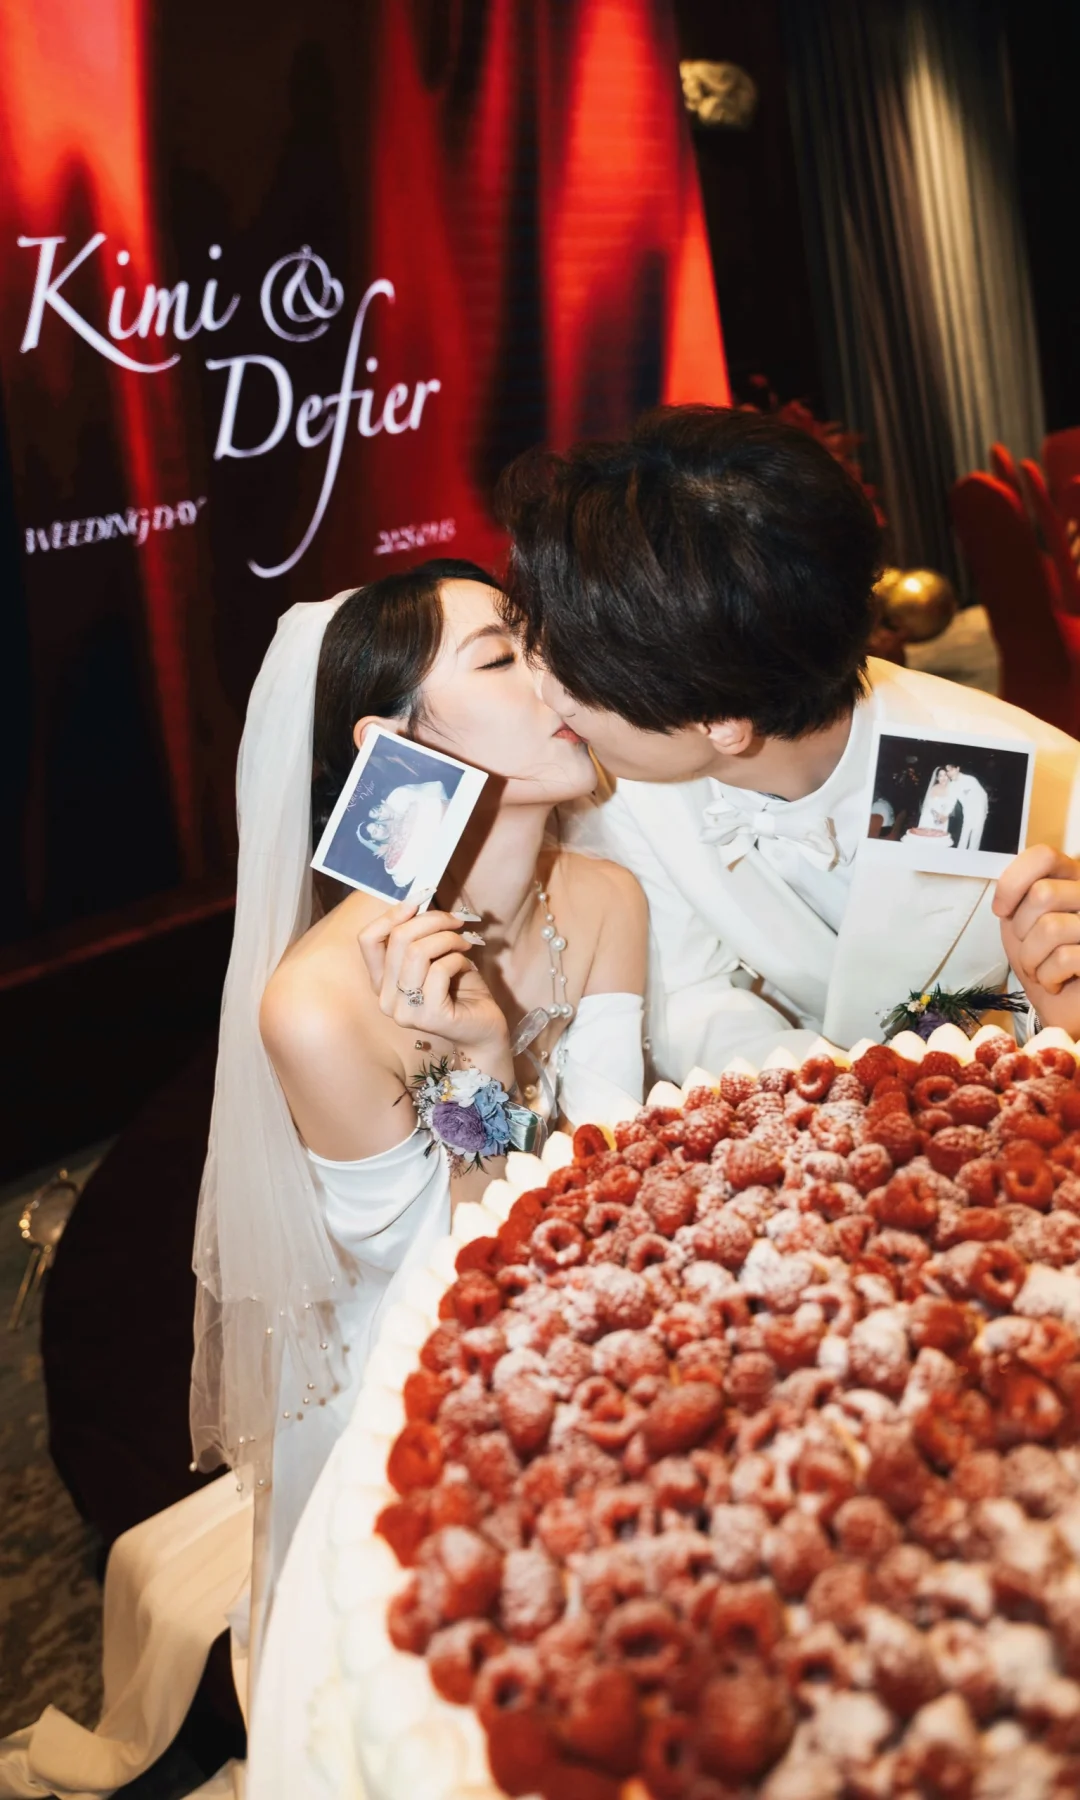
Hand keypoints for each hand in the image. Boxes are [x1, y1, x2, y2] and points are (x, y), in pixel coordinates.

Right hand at [358, 900, 510, 1066]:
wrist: (483, 1029)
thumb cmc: (459, 990)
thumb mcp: (434, 957)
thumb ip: (420, 937)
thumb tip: (417, 902)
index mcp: (382, 982)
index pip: (368, 940)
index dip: (391, 915)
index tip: (419, 900)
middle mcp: (386, 998)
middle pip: (398, 939)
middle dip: (432, 921)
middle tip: (456, 922)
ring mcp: (404, 1011)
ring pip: (418, 952)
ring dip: (447, 939)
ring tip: (464, 943)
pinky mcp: (428, 1017)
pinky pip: (440, 970)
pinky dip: (458, 959)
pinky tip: (467, 964)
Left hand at [993, 845, 1079, 1031]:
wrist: (1061, 1006)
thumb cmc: (1041, 960)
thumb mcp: (1021, 921)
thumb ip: (1017, 896)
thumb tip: (1006, 896)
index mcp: (1072, 879)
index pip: (1043, 855)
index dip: (1013, 882)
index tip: (1002, 910)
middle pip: (1043, 894)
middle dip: (1021, 930)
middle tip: (1029, 949)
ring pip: (1051, 927)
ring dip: (1031, 958)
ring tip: (1040, 969)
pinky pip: (1066, 958)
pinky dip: (1048, 977)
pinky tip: (1056, 982)